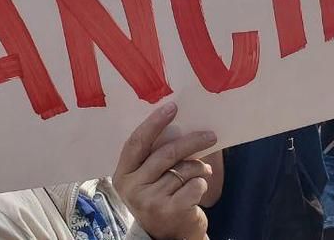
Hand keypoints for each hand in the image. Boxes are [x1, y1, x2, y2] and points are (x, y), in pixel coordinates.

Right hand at [115, 102, 216, 239]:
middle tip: (210, 136)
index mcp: (123, 174)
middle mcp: (132, 188)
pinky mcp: (169, 211)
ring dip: (199, 168)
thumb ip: (155, 154)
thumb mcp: (149, 177)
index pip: (137, 142)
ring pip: (183, 170)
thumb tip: (181, 122)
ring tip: (203, 172)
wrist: (168, 235)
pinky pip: (194, 185)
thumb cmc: (161, 197)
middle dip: (191, 142)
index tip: (173, 107)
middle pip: (166, 154)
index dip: (154, 123)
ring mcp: (149, 201)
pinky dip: (202, 184)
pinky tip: (198, 189)